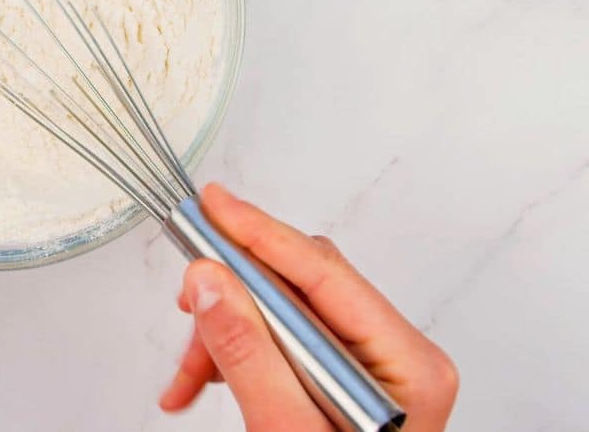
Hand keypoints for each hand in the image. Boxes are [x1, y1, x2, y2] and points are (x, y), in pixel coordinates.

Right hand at [159, 184, 456, 430]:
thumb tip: (210, 280)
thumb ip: (247, 352)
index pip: (322, 271)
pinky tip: (197, 384)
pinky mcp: (329, 377)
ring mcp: (360, 365)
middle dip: (231, 294)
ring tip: (187, 377)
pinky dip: (228, 356)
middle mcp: (388, 354)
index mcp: (404, 363)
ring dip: (220, 334)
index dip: (260, 232)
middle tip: (184, 296)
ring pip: (274, 311)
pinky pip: (271, 340)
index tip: (213, 205)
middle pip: (295, 285)